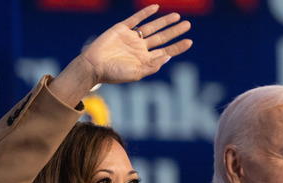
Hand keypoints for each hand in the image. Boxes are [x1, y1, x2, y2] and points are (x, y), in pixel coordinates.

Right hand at [50, 5, 191, 105]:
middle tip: (188, 25)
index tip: (190, 41)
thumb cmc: (114, 74)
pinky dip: (145, 13)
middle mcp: (141, 48)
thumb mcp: (136, 73)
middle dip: (175, 31)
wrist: (93, 66)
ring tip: (177, 17)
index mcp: (145, 60)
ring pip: (152, 27)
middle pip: (162, 37)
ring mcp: (132, 38)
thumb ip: (152, 66)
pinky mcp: (121, 29)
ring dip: (164, 21)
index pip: (166, 51)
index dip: (178, 47)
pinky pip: (135, 19)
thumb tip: (168, 56)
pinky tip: (156, 8)